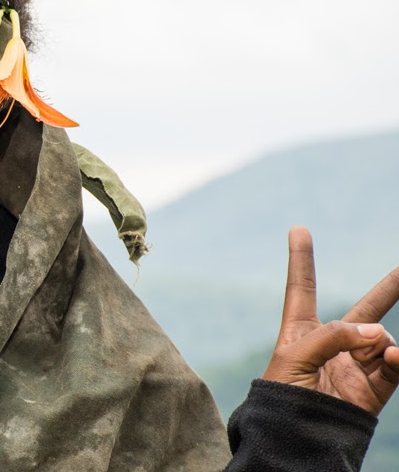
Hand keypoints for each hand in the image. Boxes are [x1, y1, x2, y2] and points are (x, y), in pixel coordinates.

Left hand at [262, 226, 398, 414]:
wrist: (294, 439)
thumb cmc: (282, 397)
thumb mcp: (295, 358)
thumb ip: (333, 337)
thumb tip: (377, 334)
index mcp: (299, 332)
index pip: (301, 289)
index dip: (301, 260)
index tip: (298, 230)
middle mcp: (330, 344)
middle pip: (363, 309)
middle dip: (389, 289)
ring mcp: (355, 364)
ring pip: (381, 338)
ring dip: (379, 341)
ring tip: (373, 352)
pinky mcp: (374, 387)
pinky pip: (395, 364)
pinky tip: (395, 356)